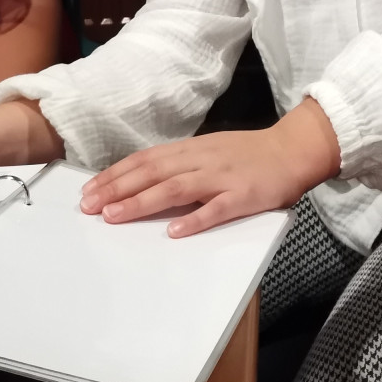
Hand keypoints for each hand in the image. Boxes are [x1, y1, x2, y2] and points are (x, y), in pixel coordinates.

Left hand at [83, 97, 340, 237]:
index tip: (89, 190)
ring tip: (115, 216)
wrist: (292, 149)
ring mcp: (222, 178)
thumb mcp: (209, 152)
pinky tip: (174, 232)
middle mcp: (202, 160)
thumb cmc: (248, 155)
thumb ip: (180, 165)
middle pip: (153, 172)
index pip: (145, 160)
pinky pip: (217, 209)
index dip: (115, 175)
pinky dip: (195, 220)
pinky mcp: (244, 196)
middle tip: (88, 206)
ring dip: (142, 202)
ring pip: (176, 188)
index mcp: (191, 150)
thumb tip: (140, 181)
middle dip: (117, 189)